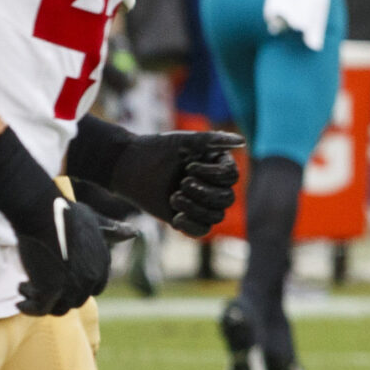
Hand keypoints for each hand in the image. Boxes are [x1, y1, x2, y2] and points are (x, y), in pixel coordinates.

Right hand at [0, 126, 119, 315]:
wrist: (40, 211)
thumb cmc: (62, 210)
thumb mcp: (93, 218)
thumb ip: (111, 229)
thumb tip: (134, 233)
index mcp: (102, 263)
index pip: (93, 287)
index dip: (74, 286)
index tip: (55, 279)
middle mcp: (92, 277)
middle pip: (75, 299)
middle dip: (56, 294)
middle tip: (34, 285)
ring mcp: (72, 285)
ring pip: (58, 308)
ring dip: (40, 302)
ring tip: (24, 288)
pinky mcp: (51, 289)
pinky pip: (40, 309)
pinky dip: (29, 307)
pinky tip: (19, 301)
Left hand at [106, 129, 242, 235]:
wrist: (127, 165)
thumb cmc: (155, 149)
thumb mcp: (183, 141)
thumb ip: (211, 140)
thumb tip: (242, 141)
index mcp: (217, 165)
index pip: (232, 175)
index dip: (213, 174)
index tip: (188, 166)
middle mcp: (213, 185)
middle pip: (227, 198)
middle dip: (204, 193)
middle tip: (181, 182)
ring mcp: (200, 203)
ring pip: (216, 215)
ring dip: (196, 208)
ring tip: (174, 197)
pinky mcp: (187, 217)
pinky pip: (202, 230)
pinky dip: (192, 225)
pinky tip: (176, 218)